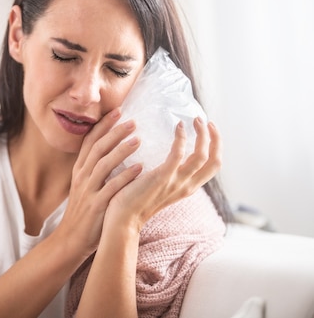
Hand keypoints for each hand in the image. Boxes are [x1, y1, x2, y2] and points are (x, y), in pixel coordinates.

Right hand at [55, 108, 143, 258]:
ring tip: (138, 139)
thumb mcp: (83, 186)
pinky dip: (125, 176)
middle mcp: (82, 177)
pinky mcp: (96, 205)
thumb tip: (110, 151)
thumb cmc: (84, 212)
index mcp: (79, 170)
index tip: (117, 111)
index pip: (89, 141)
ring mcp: (88, 190)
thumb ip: (94, 169)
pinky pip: (112, 187)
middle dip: (114, 132)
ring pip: (104, 164)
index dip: (103, 125)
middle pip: (97, 148)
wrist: (71, 239)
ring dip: (121, 150)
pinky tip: (140, 168)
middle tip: (133, 120)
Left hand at [105, 117, 221, 232]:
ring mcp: (176, 183)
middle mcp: (187, 186)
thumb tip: (166, 154)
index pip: (213, 166)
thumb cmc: (134, 199)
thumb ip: (166, 173)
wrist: (122, 218)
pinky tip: (177, 126)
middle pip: (215, 161)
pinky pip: (178, 155)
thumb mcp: (158, 186)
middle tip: (206, 120)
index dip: (216, 146)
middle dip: (215, 139)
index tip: (210, 128)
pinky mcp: (162, 178)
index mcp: (187, 187)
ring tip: (195, 120)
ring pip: (201, 156)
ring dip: (202, 135)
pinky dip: (181, 139)